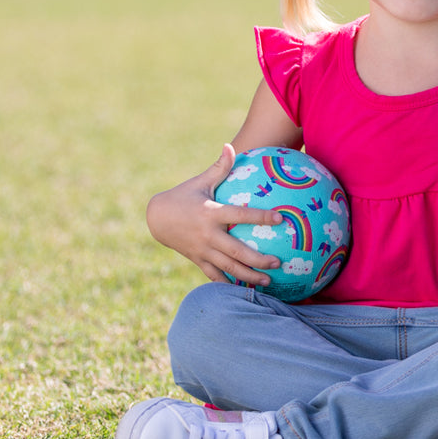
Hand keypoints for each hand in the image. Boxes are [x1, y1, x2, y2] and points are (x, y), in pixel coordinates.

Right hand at [146, 144, 284, 286]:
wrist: (156, 218)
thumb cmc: (183, 196)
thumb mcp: (200, 181)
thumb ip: (219, 168)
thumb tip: (230, 145)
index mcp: (211, 214)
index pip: (240, 215)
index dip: (260, 217)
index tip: (280, 219)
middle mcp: (208, 235)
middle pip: (237, 251)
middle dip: (258, 259)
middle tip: (279, 263)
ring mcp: (202, 250)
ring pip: (228, 267)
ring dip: (249, 276)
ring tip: (269, 282)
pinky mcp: (198, 260)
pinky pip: (215, 276)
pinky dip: (229, 285)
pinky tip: (246, 293)